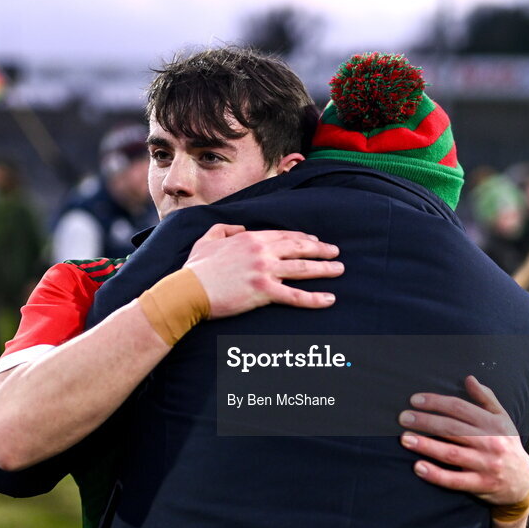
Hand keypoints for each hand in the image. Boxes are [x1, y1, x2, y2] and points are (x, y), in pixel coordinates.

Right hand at [184, 224, 342, 318]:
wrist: (188, 291)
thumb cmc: (195, 268)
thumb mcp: (208, 239)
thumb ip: (225, 229)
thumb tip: (239, 228)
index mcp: (250, 238)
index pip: (284, 236)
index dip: (302, 239)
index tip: (315, 242)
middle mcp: (262, 251)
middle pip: (299, 249)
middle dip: (320, 250)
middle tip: (335, 252)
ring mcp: (264, 271)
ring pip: (303, 269)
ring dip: (325, 269)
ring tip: (339, 270)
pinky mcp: (264, 291)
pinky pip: (295, 296)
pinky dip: (315, 298)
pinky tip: (329, 299)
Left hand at [399, 375, 528, 506]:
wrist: (524, 481)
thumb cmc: (507, 444)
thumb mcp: (502, 418)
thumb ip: (486, 398)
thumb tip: (469, 378)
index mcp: (492, 423)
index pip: (459, 408)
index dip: (435, 402)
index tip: (414, 400)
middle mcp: (490, 442)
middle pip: (452, 428)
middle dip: (425, 422)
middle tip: (402, 418)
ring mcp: (485, 464)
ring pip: (451, 453)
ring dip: (426, 445)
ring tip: (405, 439)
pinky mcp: (481, 484)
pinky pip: (455, 480)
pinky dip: (436, 475)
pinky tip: (417, 467)